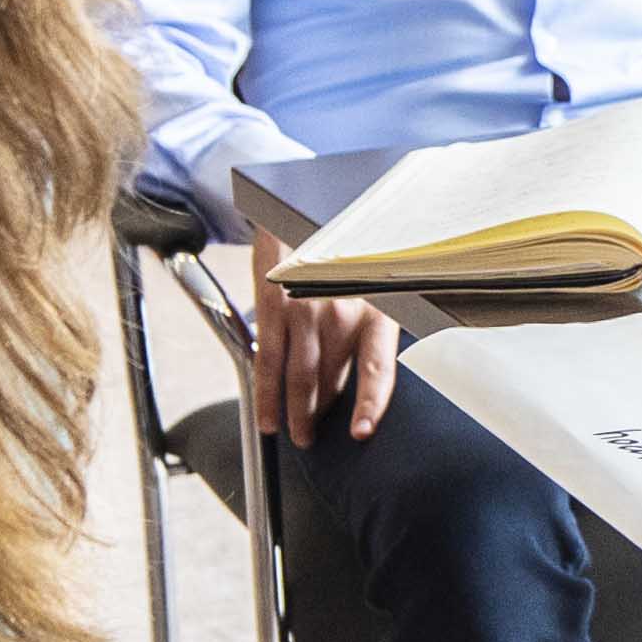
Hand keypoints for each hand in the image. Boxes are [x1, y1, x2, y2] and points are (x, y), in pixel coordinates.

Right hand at [241, 236, 400, 443]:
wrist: (302, 204)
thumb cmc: (343, 251)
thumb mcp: (372, 281)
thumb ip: (371, 324)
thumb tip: (366, 375)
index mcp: (375, 306)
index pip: (376, 365)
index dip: (370, 402)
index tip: (361, 432)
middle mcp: (342, 308)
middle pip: (331, 378)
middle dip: (322, 415)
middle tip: (315, 438)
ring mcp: (305, 308)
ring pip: (299, 377)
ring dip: (295, 413)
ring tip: (295, 435)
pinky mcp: (272, 304)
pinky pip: (267, 359)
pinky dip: (266, 394)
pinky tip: (267, 417)